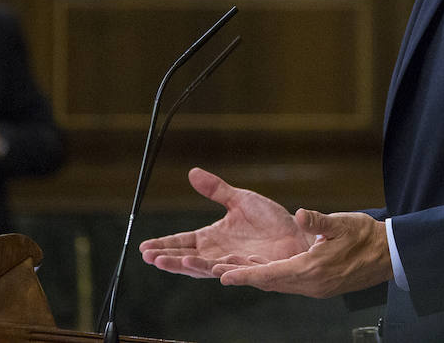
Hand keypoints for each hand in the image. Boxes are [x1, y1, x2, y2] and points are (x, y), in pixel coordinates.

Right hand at [140, 168, 314, 278]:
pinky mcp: (253, 269)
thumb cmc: (270, 221)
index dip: (164, 245)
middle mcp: (219, 253)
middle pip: (188, 258)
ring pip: (207, 267)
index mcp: (213, 238)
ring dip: (189, 266)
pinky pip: (236, 271)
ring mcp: (234, 263)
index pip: (182, 242)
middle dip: (169, 258)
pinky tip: (212, 269)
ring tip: (172, 262)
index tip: (145, 247)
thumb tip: (192, 172)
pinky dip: (223, 271)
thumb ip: (216, 190)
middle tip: (149, 257)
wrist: (298, 233)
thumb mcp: (240, 199)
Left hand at [212, 208, 392, 298]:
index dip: (244, 274)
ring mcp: (316, 288)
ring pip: (278, 283)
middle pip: (269, 282)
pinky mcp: (321, 286)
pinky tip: (262, 269)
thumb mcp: (342, 223)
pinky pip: (289, 283)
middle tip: (217, 271)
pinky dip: (273, 276)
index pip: (270, 274)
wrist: (388, 255)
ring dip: (257, 276)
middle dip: (244, 276)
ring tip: (233, 269)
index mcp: (312, 270)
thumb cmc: (366, 236)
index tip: (222, 276)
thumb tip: (298, 214)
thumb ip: (317, 220)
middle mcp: (310, 285)